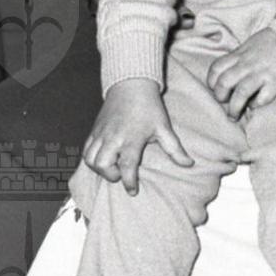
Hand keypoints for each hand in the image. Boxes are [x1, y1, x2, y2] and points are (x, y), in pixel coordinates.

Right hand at [82, 80, 191, 194]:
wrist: (131, 84)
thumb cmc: (148, 107)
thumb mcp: (163, 127)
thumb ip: (174, 148)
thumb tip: (189, 164)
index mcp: (131, 138)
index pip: (127, 165)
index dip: (129, 181)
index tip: (133, 191)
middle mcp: (113, 137)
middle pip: (102, 164)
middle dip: (110, 175)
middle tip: (121, 174)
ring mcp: (101, 134)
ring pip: (90, 159)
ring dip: (99, 168)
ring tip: (112, 166)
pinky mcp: (94, 130)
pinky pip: (86, 149)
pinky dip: (91, 158)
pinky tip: (103, 158)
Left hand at [206, 27, 275, 119]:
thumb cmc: (274, 40)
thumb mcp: (251, 43)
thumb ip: (240, 57)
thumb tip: (231, 71)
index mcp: (240, 54)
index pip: (216, 68)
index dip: (212, 81)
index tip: (215, 87)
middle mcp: (248, 65)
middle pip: (224, 83)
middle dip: (220, 96)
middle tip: (224, 101)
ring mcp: (262, 74)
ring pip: (240, 94)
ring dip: (234, 108)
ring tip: (234, 115)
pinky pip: (261, 99)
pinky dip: (255, 104)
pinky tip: (256, 103)